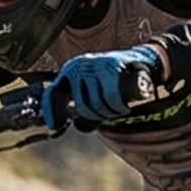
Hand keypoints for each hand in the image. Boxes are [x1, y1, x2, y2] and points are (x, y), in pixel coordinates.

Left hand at [42, 47, 164, 129]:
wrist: (138, 61)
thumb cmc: (113, 80)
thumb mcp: (91, 91)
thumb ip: (79, 108)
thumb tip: (62, 128)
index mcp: (70, 71)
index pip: (53, 93)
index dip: (52, 112)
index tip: (54, 128)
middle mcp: (79, 65)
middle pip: (82, 105)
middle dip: (97, 116)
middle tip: (108, 115)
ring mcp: (94, 65)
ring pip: (97, 103)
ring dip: (110, 112)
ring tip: (118, 109)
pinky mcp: (112, 66)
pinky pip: (111, 97)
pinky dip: (118, 107)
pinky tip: (123, 106)